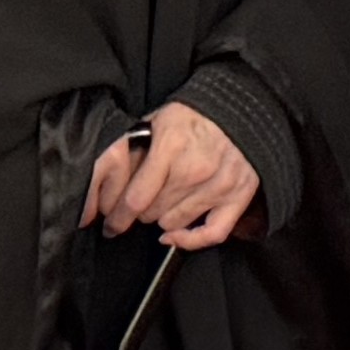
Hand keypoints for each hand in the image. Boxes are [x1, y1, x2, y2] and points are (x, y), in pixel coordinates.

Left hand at [81, 103, 260, 248]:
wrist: (241, 109)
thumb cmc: (193, 117)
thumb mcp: (156, 121)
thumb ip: (133, 147)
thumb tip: (108, 178)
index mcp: (170, 148)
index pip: (136, 200)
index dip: (118, 217)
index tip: (110, 224)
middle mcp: (195, 170)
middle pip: (152, 213)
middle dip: (140, 212)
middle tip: (141, 204)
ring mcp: (218, 185)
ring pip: (174, 223)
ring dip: (163, 218)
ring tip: (162, 205)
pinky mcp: (239, 195)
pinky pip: (212, 233)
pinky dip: (191, 240)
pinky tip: (174, 235)